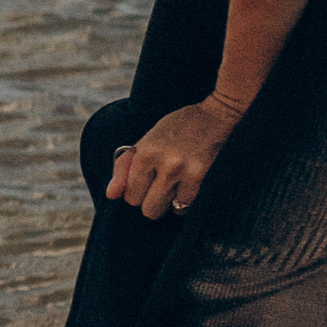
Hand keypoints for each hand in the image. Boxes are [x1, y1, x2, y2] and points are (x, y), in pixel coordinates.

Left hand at [106, 95, 242, 219]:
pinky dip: (187, 202)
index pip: (130, 196)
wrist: (216, 116)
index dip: (137, 193)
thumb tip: (110, 195)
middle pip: (148, 209)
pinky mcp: (205, 177)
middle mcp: (164, 163)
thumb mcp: (146, 141)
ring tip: (177, 184)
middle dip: (152, 202)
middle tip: (160, 186)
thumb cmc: (177, 129)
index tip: (145, 183)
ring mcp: (186, 171)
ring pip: (171, 210)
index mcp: (145, 152)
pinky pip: (189, 206)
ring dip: (172, 202)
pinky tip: (189, 187)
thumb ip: (124, 168)